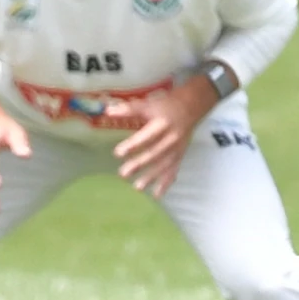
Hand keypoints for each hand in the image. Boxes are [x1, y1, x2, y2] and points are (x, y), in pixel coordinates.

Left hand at [107, 83, 210, 197]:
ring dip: (151, 178)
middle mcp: (171, 138)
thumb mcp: (147, 104)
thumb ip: (128, 109)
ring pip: (164, 165)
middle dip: (139, 164)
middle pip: (154, 153)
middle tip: (123, 174)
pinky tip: (156, 195)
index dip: (133, 145)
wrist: (191, 108)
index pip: (147, 136)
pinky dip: (166, 184)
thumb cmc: (165, 106)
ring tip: (137, 188)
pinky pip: (174, 171)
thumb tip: (107, 111)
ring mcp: (177, 149)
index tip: (118, 153)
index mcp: (162, 124)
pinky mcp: (180, 156)